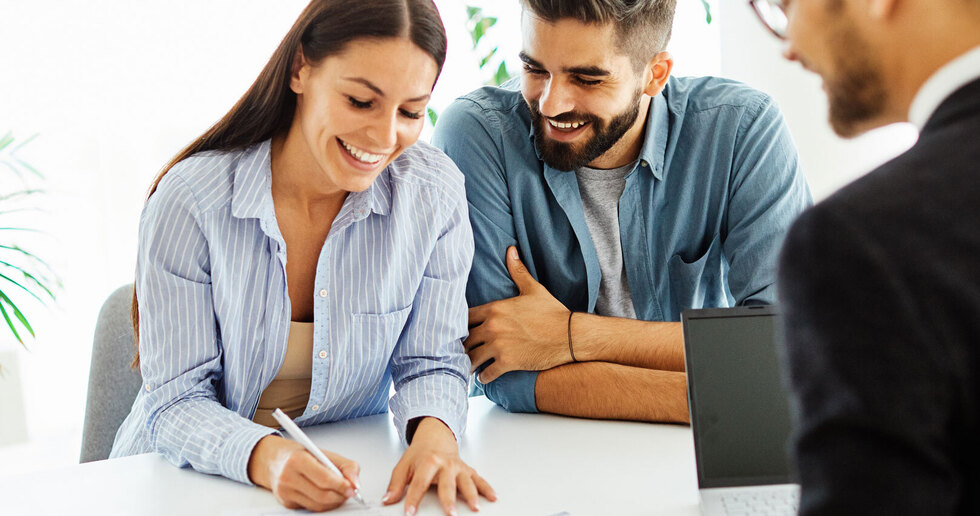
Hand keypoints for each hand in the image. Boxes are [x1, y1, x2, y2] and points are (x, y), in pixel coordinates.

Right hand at [247, 435, 360, 511]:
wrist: (274, 460)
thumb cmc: (301, 455)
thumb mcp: (324, 453)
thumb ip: (346, 466)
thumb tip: (355, 483)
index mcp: (298, 460)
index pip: (324, 479)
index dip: (342, 486)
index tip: (352, 488)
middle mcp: (288, 477)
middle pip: (321, 495)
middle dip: (340, 496)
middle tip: (349, 492)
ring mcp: (285, 492)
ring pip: (317, 505)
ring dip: (333, 502)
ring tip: (340, 494)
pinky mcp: (286, 502)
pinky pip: (310, 508)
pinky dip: (322, 504)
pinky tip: (326, 495)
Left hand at [383, 417, 495, 515]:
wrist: (435, 439)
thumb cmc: (420, 455)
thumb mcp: (403, 466)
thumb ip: (395, 484)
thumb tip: (387, 499)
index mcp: (428, 462)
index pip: (419, 483)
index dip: (414, 498)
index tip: (410, 512)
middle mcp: (445, 464)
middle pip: (447, 484)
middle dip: (449, 499)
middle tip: (450, 513)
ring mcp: (458, 467)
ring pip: (466, 482)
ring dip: (472, 495)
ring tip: (474, 508)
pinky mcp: (468, 470)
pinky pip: (479, 479)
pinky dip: (487, 488)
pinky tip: (491, 498)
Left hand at [466, 246, 571, 382]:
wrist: (569, 335)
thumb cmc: (552, 312)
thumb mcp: (533, 290)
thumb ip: (518, 271)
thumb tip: (511, 250)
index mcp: (495, 309)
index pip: (465, 317)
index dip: (460, 325)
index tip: (461, 331)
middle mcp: (493, 327)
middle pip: (464, 339)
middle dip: (463, 346)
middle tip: (461, 351)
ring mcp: (499, 346)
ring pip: (471, 359)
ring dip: (470, 363)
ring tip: (470, 366)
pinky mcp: (508, 363)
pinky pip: (486, 375)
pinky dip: (483, 377)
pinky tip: (485, 376)